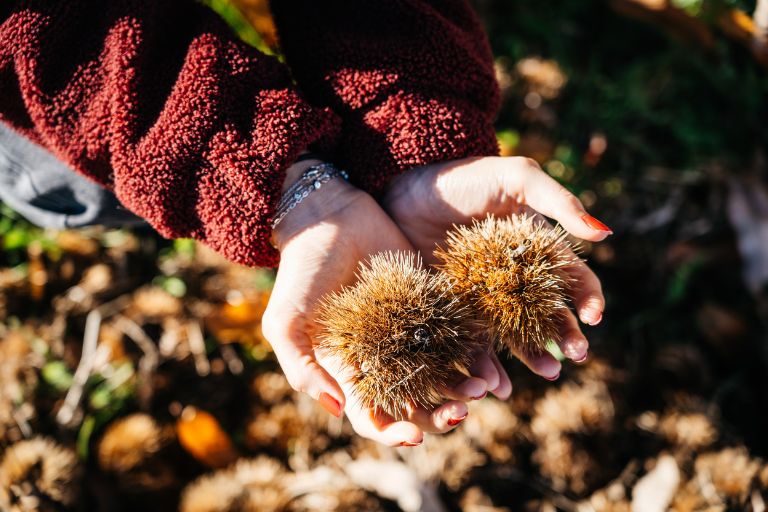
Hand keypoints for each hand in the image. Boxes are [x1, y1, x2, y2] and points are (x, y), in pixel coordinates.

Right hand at [262, 160, 500, 445]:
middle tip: (461, 413)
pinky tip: (490, 361)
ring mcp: (410, 332)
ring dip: (462, 389)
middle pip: (415, 403)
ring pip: (442, 374)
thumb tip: (338, 410)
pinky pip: (458, 335)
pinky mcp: (432, 304)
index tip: (414, 436)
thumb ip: (301, 368)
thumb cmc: (302, 270)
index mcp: (349, 371)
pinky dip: (475, 353)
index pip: (372, 417)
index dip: (393, 432)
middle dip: (438, 416)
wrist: (331, 216)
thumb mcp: (285, 322)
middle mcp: (383, 359)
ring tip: (483, 388)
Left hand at [383, 156, 609, 379]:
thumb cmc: (465, 178)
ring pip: (514, 335)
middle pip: (547, 313)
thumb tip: (605, 234)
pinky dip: (484, 365)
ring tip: (546, 373)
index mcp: (535, 249)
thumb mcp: (516, 178)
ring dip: (533, 356)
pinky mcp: (453, 311)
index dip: (588, 298)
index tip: (593, 317)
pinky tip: (493, 383)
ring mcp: (483, 298)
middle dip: (566, 335)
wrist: (405, 187)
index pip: (571, 278)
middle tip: (577, 355)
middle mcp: (513, 279)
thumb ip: (559, 203)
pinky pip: (472, 342)